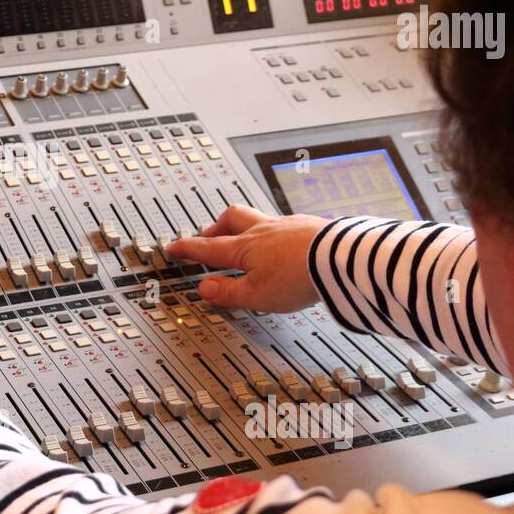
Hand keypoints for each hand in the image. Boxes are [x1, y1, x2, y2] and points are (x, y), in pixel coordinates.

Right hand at [165, 205, 329, 311]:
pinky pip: (283, 224)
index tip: (173, 246)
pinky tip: (282, 243)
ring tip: (245, 239)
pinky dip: (274, 233)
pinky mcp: (309, 226)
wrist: (340, 258)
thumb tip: (206, 289)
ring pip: (257, 218)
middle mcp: (263, 230)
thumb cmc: (300, 275)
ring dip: (245, 227)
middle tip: (208, 236)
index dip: (187, 248)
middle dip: (215, 227)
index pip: (207, 247)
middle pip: (231, 219)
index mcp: (244, 247)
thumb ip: (229, 292)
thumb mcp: (257, 295)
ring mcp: (287, 225)